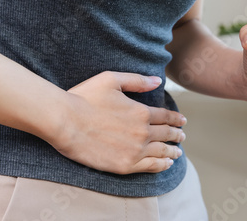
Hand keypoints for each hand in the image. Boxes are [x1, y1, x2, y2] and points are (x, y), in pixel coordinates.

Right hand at [51, 71, 186, 174]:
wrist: (64, 121)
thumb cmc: (84, 97)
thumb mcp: (112, 80)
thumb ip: (137, 81)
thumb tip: (158, 81)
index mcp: (142, 112)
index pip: (166, 117)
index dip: (176, 119)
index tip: (182, 121)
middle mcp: (143, 132)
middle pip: (167, 135)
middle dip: (177, 136)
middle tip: (182, 137)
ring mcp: (135, 151)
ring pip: (162, 152)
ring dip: (173, 151)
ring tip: (178, 153)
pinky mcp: (124, 166)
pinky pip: (150, 167)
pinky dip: (162, 165)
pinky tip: (166, 164)